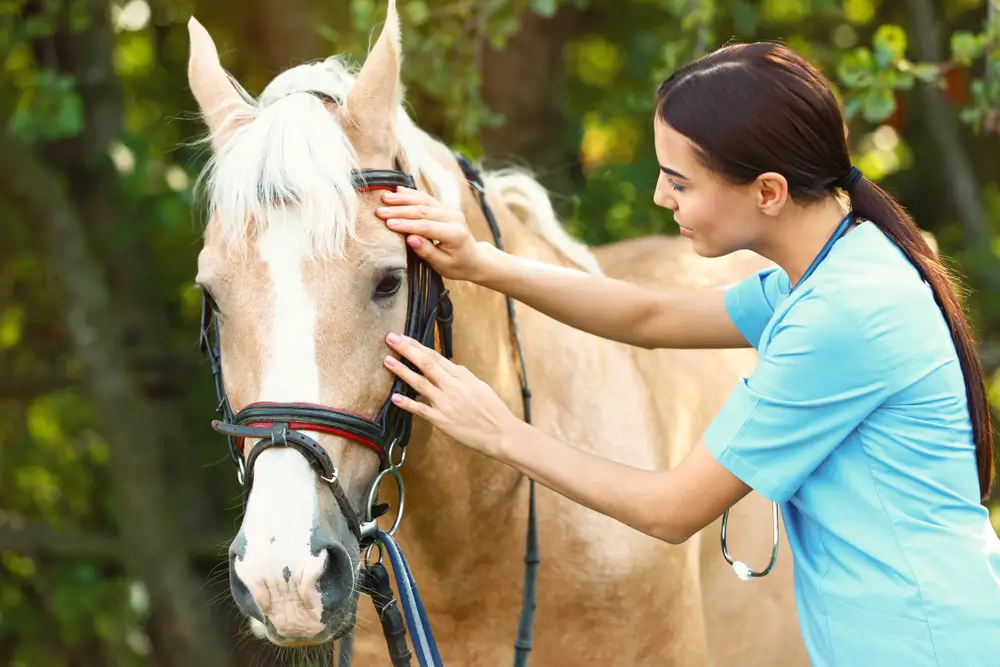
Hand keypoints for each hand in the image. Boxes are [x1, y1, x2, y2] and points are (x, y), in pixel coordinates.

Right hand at [375, 187, 484, 280]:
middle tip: (379, 211)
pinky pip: (427, 198)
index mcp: (454, 234)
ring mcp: (450, 211)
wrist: (473, 258)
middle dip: (399, 210)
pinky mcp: (445, 208)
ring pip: (424, 201)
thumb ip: (427, 251)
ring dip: (403, 199)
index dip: (406, 224)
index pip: (426, 227)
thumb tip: (410, 239)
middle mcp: (454, 218)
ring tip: (384, 198)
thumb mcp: (442, 265)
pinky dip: (411, 194)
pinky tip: (398, 190)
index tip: (388, 224)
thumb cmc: (457, 265)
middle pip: (423, 211)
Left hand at [383, 332, 518, 458]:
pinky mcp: (442, 420)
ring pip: (420, 383)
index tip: (404, 336)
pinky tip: (394, 397)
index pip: (436, 357)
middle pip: (426, 364)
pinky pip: (421, 410)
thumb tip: (451, 366)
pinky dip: (407, 403)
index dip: (418, 346)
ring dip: (402, 371)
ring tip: (387, 361)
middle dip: (407, 350)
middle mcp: (452, 387)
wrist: (501, 433)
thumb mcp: (480, 386)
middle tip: (391, 338)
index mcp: (462, 377)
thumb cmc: (493, 410)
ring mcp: (446, 403)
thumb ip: (463, 375)